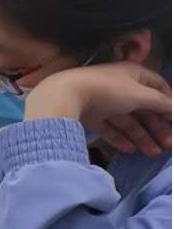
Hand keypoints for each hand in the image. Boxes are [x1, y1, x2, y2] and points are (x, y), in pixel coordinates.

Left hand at [24, 61, 171, 155]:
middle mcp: (119, 86)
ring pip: (127, 120)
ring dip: (142, 136)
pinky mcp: (89, 114)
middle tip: (168, 145)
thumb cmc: (108, 90)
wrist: (65, 95)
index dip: (169, 101)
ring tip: (152, 153)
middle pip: (143, 108)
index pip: (158, 86)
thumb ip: (160, 102)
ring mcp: (103, 100)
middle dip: (157, 127)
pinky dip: (119, 138)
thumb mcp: (139, 94)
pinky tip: (129, 150)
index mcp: (132, 74)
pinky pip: (108, 127)